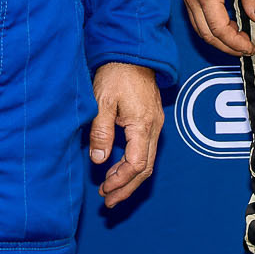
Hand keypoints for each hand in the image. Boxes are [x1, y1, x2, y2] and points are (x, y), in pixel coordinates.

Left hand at [89, 62, 162, 207]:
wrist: (134, 52)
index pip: (136, 164)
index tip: (103, 189)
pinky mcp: (151, 121)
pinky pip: (146, 150)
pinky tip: (117, 169)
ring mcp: (155, 124)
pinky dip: (132, 165)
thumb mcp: (102, 100)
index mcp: (143, 124)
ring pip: (147, 161)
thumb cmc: (117, 73)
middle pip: (145, 168)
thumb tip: (99, 160)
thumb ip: (100, 131)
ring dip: (129, 179)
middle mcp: (154, 127)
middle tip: (107, 201)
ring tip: (109, 190)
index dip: (120, 180)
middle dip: (126, 188)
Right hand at [181, 0, 254, 55]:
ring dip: (219, 39)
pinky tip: (227, 27)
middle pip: (207, 34)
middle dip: (227, 46)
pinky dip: (211, 28)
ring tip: (238, 41)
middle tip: (246, 49)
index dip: (235, 42)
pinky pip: (198, 19)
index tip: (250, 46)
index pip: (219, 28)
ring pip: (200, 29)